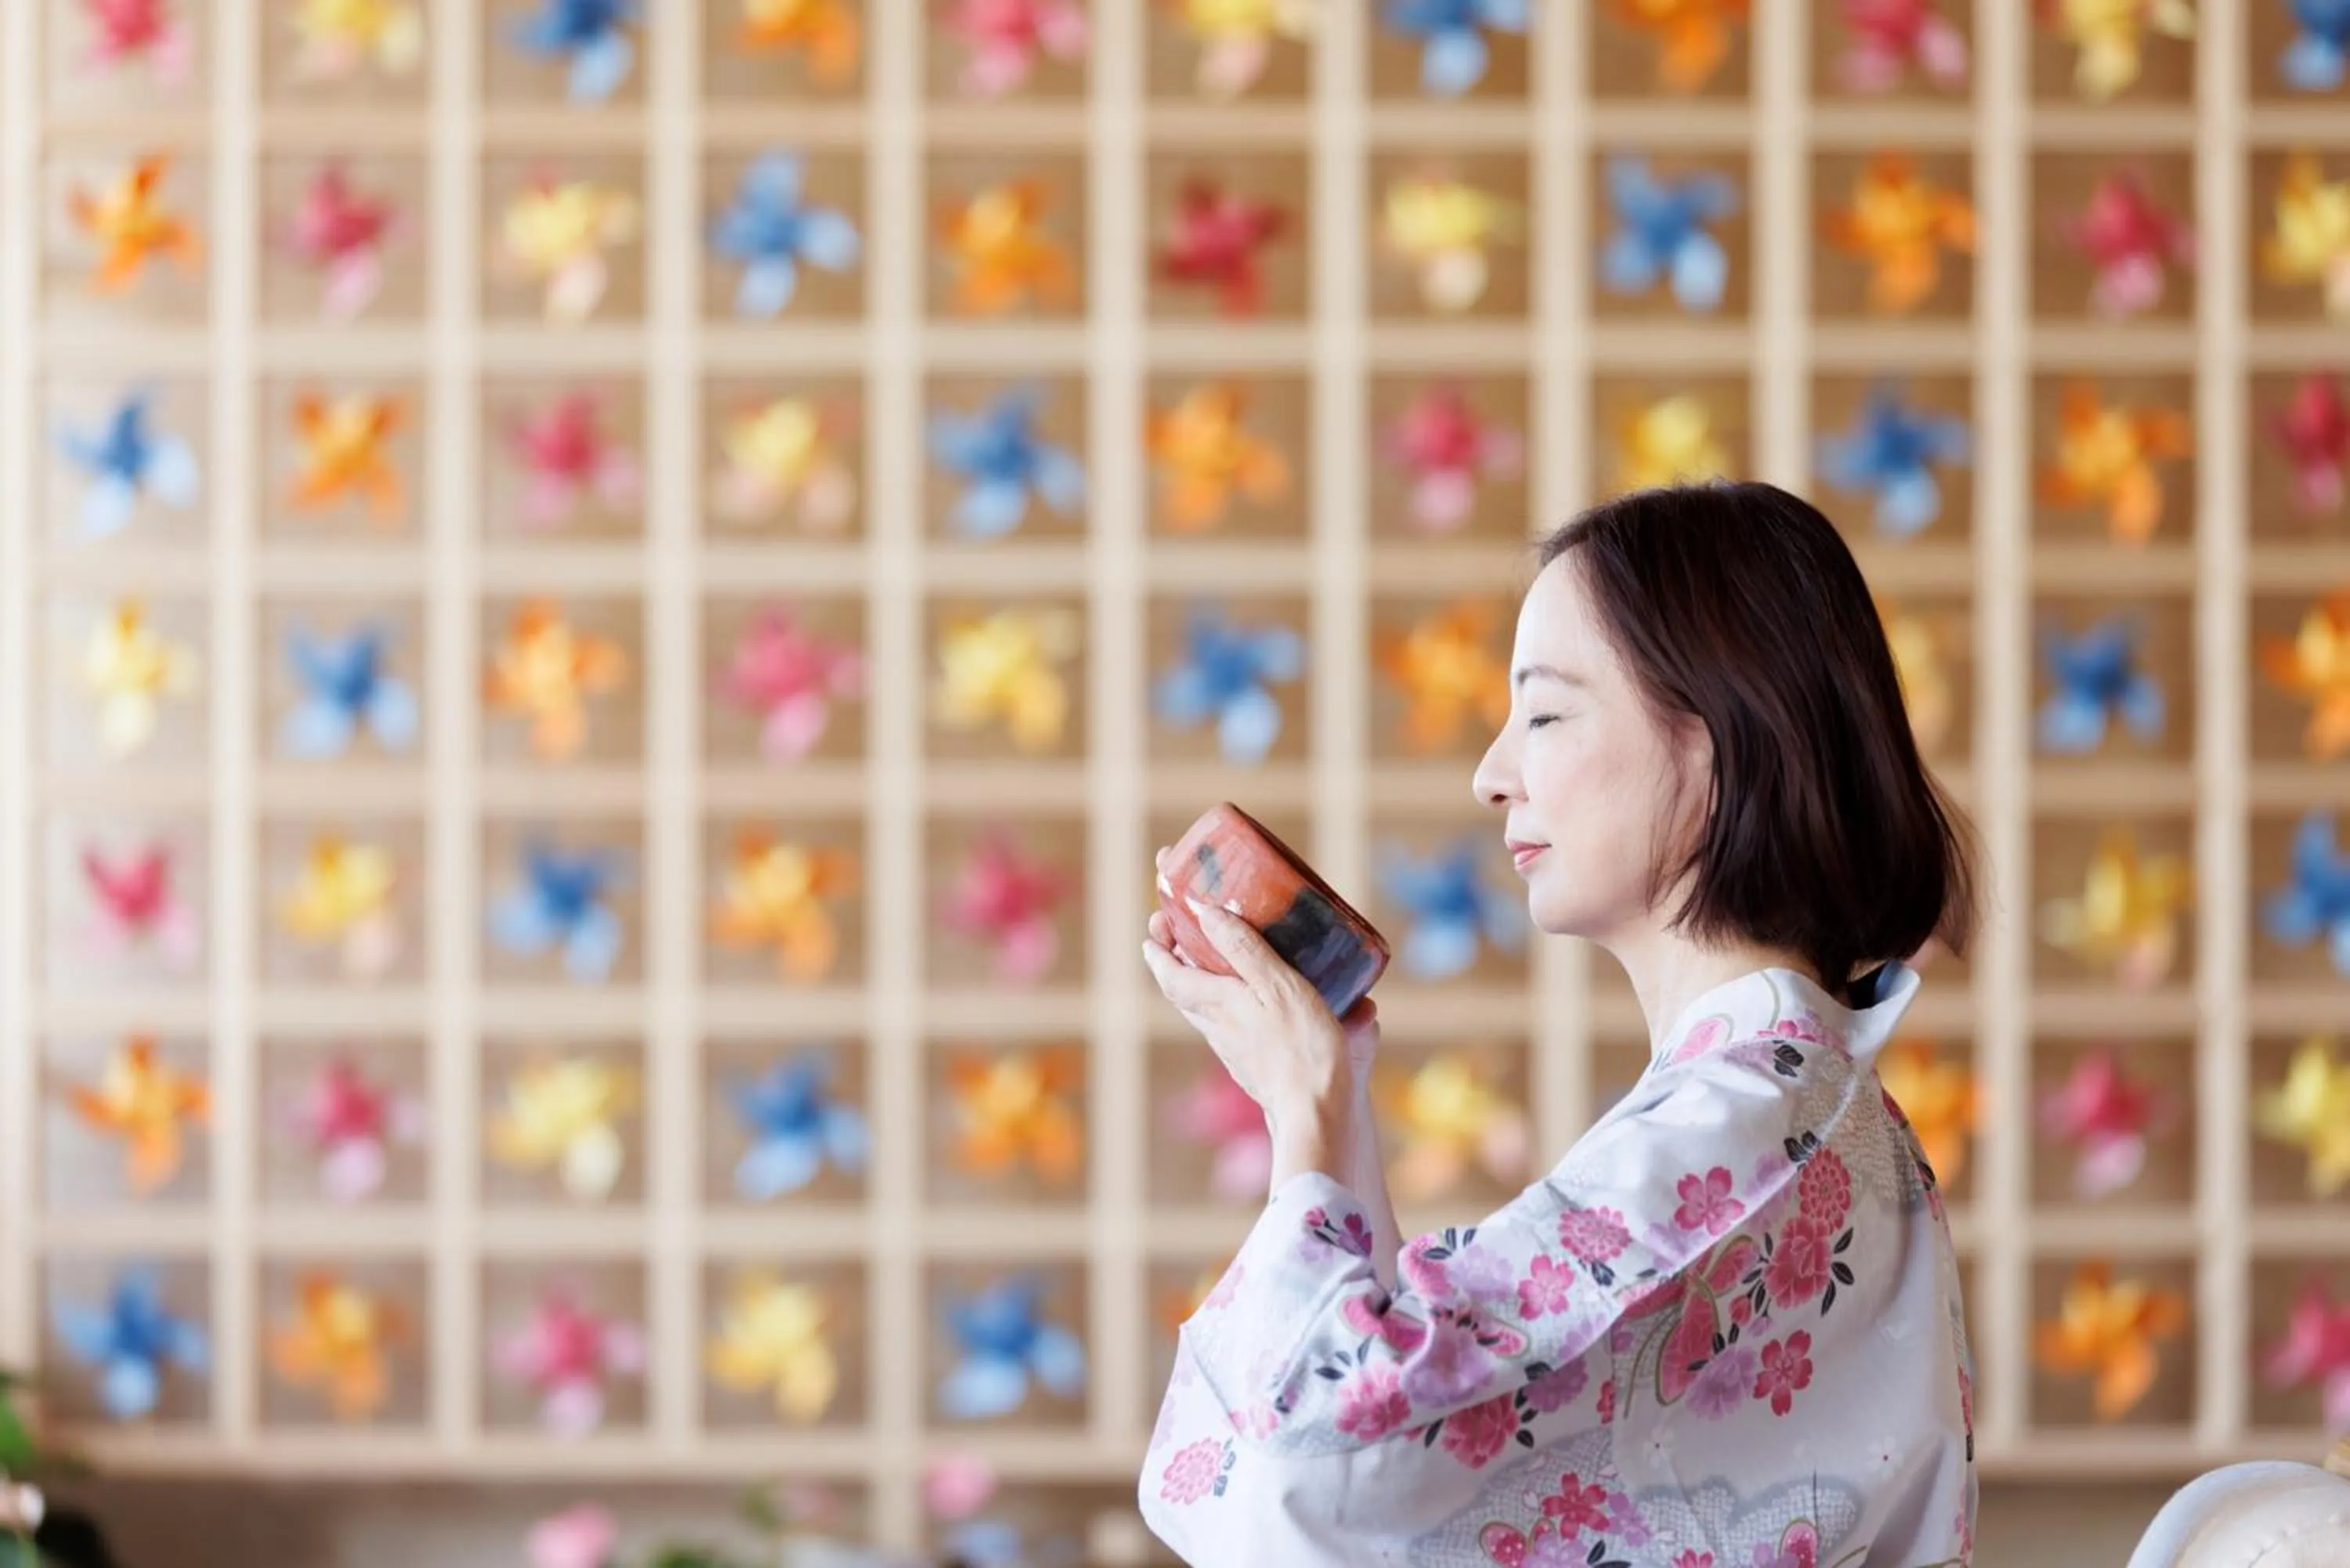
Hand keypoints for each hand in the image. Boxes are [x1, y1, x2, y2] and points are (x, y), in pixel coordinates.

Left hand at [1142, 855, 1368, 1121]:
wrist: (1314, 1112)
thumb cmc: (1300, 1047)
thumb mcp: (1276, 985)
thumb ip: (1243, 949)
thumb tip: (1206, 913)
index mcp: (1218, 1004)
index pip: (1171, 976)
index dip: (1159, 951)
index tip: (1155, 927)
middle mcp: (1218, 1028)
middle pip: (1183, 993)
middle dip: (1177, 960)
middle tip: (1181, 933)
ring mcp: (1235, 1050)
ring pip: (1206, 1012)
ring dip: (1202, 983)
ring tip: (1216, 960)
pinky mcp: (1253, 1065)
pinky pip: (1230, 1028)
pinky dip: (1228, 1005)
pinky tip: (1252, 1002)